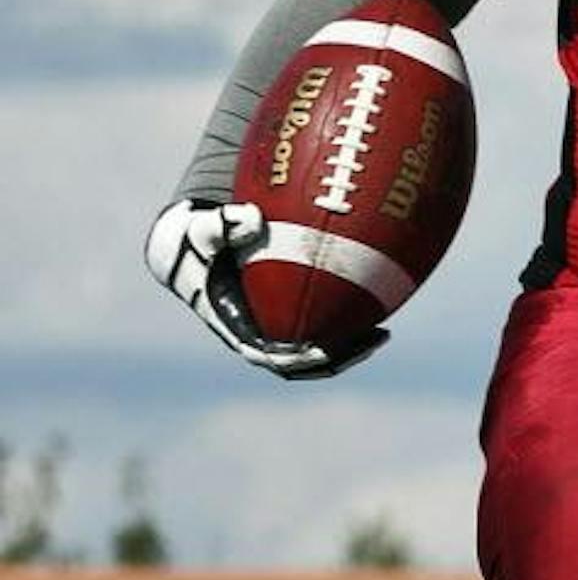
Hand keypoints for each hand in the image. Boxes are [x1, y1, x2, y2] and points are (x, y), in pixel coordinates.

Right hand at [143, 198, 383, 379]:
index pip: (271, 356)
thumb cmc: (199, 236)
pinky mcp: (289, 315)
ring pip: (319, 349)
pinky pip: (323, 325)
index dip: (299, 359)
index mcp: (236, 326)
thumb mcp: (204, 227)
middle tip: (376, 337)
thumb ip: (223, 223)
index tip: (325, 350)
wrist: (192, 242)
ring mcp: (276, 328)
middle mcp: (258, 334)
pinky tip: (379, 303)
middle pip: (305, 362)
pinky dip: (348, 321)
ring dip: (350, 346)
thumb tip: (252, 217)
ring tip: (383, 332)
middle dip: (341, 356)